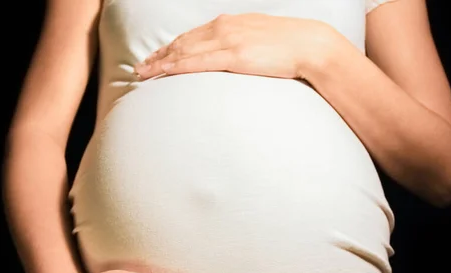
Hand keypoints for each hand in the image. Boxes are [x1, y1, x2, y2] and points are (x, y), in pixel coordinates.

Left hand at [134, 13, 337, 79]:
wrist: (310, 44)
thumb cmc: (290, 45)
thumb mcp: (260, 39)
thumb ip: (243, 44)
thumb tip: (235, 57)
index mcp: (230, 22)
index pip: (192, 35)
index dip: (171, 47)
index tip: (157, 57)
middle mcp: (223, 27)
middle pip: (182, 41)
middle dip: (159, 55)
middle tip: (140, 67)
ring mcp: (227, 40)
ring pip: (183, 50)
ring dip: (160, 62)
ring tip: (143, 73)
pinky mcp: (233, 55)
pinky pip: (197, 61)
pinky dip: (176, 66)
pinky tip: (162, 71)